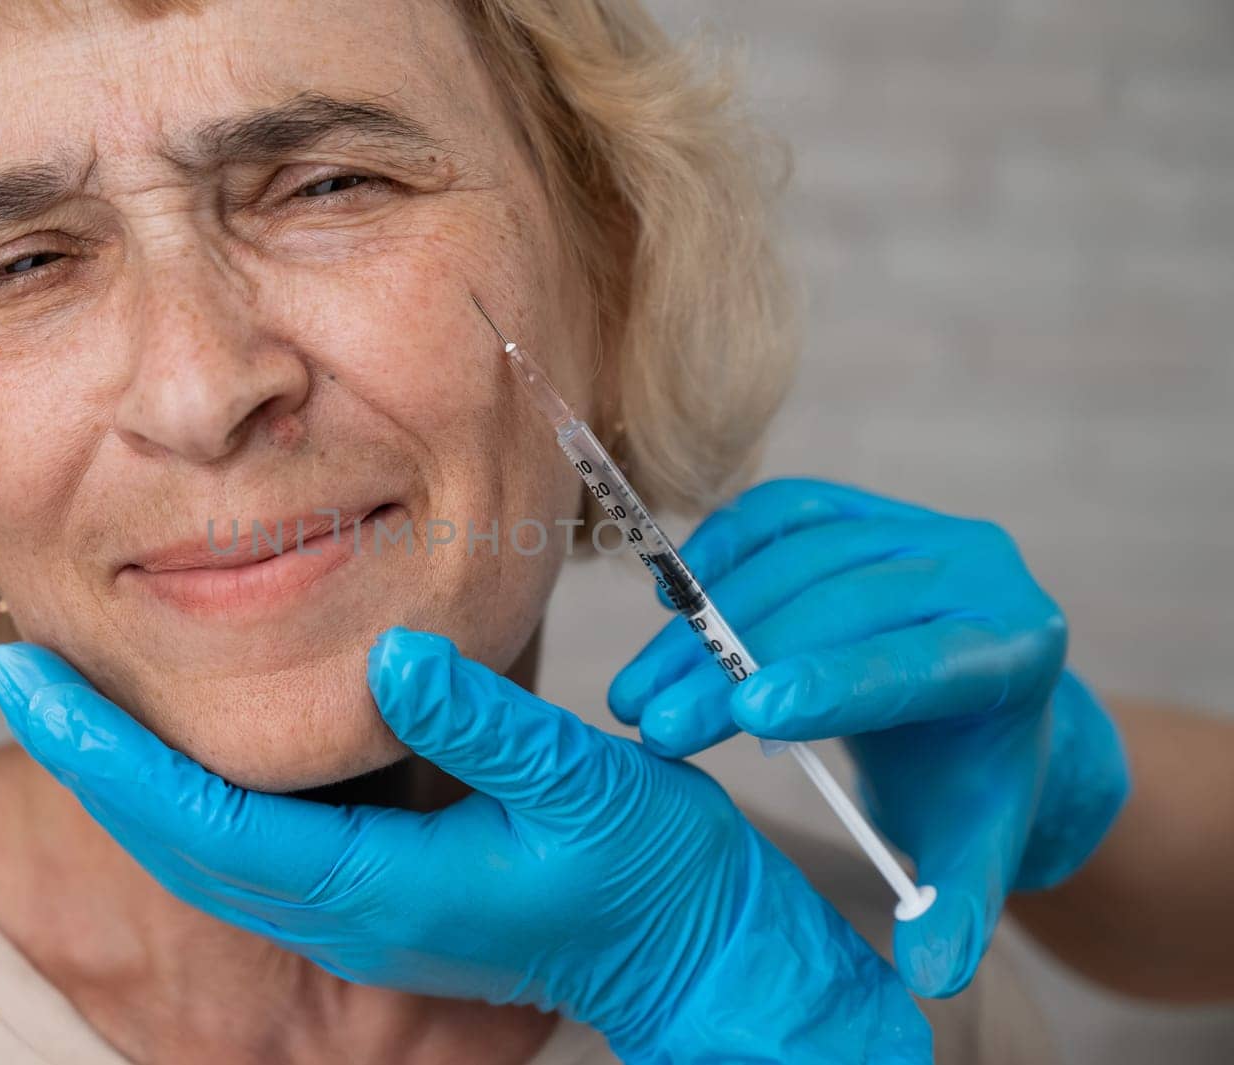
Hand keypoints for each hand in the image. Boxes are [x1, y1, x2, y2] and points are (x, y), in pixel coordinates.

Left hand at [0, 627, 930, 1063]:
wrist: (692, 954)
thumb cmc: (651, 879)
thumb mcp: (583, 786)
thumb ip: (484, 724)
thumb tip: (386, 656)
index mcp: (377, 887)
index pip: (200, 815)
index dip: (103, 746)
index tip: (25, 673)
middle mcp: (347, 907)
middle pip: (174, 834)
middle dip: (87, 754)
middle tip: (20, 665)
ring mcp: (357, 907)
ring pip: (204, 844)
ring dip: (130, 773)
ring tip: (79, 695)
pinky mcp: (379, 890)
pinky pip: (251, 843)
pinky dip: (192, 789)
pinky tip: (185, 741)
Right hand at [608, 478, 1129, 997]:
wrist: (976, 700)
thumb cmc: (965, 777)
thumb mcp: (971, 847)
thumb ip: (957, 910)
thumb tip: (928, 977)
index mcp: (1017, 649)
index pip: (916, 661)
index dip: (831, 681)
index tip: (747, 715)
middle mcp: (974, 569)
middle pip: (835, 608)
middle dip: (732, 670)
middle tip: (657, 727)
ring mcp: (913, 528)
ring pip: (792, 559)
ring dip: (700, 625)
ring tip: (640, 694)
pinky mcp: (859, 510)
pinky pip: (777, 514)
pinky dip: (715, 554)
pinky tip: (666, 603)